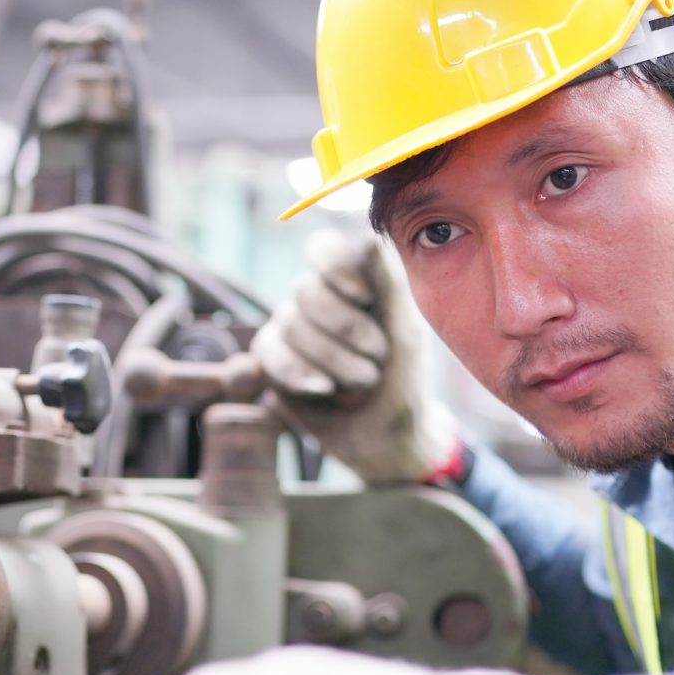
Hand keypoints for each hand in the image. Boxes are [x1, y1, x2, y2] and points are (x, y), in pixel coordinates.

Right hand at [251, 229, 457, 486]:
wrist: (387, 438)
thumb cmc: (404, 380)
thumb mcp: (406, 331)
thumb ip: (387, 283)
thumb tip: (367, 236)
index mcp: (353, 282)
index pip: (323, 247)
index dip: (337, 269)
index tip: (365, 298)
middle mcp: (318, 299)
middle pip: (306, 289)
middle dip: (348, 331)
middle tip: (378, 358)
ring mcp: (291, 329)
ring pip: (289, 323)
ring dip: (333, 360)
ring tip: (361, 384)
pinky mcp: (273, 362)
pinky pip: (267, 352)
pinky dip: (298, 373)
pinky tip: (323, 389)